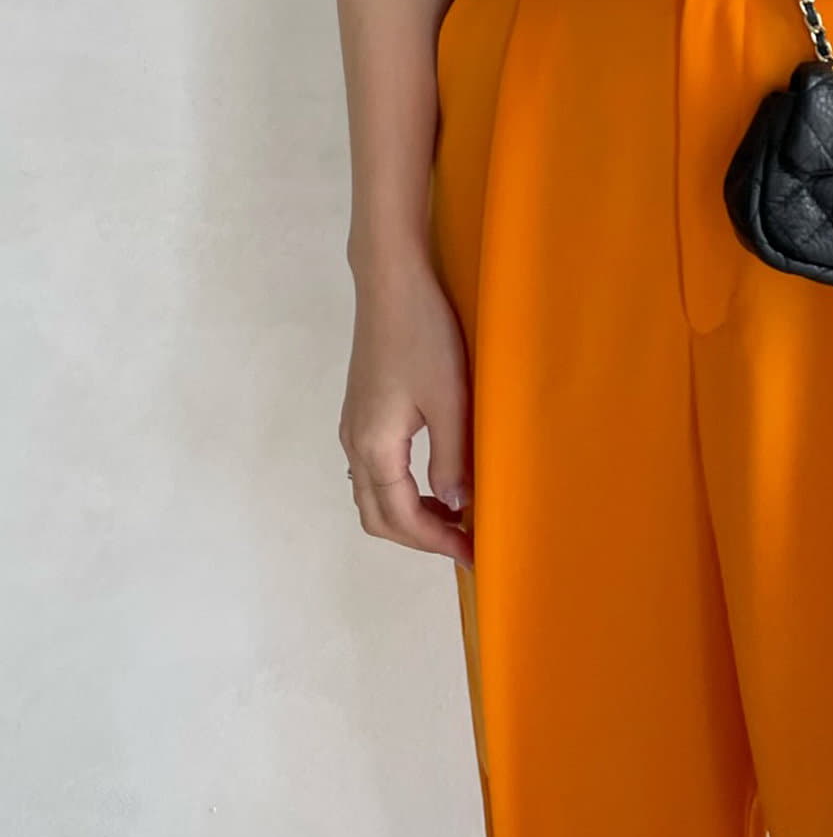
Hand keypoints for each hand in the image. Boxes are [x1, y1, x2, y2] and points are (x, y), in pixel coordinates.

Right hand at [339, 256, 473, 569]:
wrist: (391, 283)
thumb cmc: (424, 335)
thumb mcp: (448, 400)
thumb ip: (451, 458)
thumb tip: (455, 506)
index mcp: (374, 448)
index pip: (400, 518)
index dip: (436, 542)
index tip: (473, 553)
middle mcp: (354, 443)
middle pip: (378, 516)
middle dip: (420, 537)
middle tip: (465, 541)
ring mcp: (354, 426)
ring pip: (373, 494)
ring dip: (410, 514)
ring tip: (455, 514)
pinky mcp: (362, 410)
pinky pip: (375, 470)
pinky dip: (401, 489)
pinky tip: (434, 477)